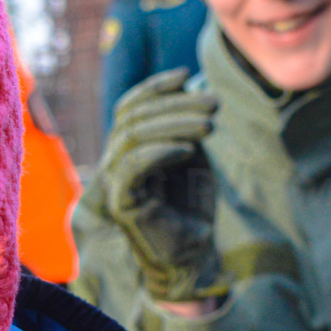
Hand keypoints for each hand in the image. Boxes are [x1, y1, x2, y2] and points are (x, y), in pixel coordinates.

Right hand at [99, 68, 226, 303]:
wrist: (192, 255)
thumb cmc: (192, 205)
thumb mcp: (192, 154)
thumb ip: (184, 125)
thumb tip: (187, 85)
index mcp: (130, 147)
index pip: (131, 107)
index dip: (155, 87)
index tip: (187, 75)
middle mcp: (116, 160)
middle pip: (134, 117)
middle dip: (176, 105)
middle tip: (214, 105)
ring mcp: (115, 181)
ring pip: (133, 136)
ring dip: (174, 124)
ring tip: (210, 125)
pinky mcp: (121, 202)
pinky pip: (133, 166)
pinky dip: (160, 151)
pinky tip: (189, 149)